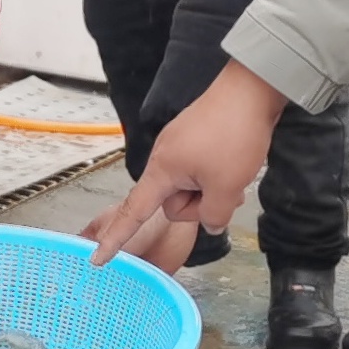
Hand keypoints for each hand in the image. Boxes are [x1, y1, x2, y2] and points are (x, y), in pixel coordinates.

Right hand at [87, 61, 285, 263]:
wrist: (251, 89)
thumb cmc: (234, 135)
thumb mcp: (227, 186)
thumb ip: (215, 215)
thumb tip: (212, 222)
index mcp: (162, 171)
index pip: (134, 213)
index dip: (116, 238)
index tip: (98, 258)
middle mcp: (165, 159)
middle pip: (173, 202)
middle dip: (200, 204)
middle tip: (226, 187)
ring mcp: (181, 148)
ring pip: (192, 187)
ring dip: (214, 188)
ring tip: (235, 171)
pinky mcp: (197, 140)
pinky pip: (201, 170)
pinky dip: (218, 175)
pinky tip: (237, 162)